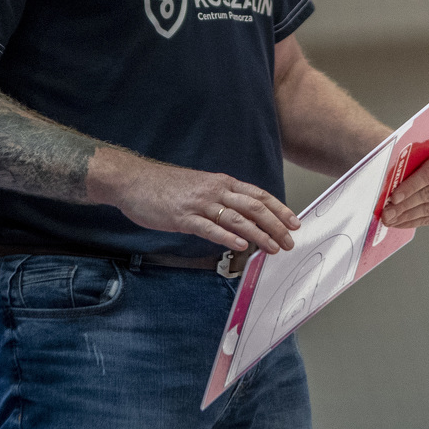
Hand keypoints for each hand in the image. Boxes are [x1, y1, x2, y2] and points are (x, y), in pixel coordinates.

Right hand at [99, 154, 300, 252]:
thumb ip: (220, 200)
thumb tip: (242, 218)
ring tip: (273, 248)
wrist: (133, 180)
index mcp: (221, 182)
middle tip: (289, 242)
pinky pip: (209, 227)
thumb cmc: (165, 186)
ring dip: (259, 234)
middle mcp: (215, 190)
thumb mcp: (199, 187)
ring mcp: (199, 203)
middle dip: (275, 225)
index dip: (279, 209)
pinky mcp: (183, 216)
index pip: (258, 195)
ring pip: (237, 218)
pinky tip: (240, 245)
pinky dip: (227, 236)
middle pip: (254, 206)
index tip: (294, 223)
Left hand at [382, 147, 428, 227]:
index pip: (428, 175)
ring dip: (406, 217)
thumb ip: (404, 166)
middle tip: (386, 214)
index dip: (410, 187)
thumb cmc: (419, 158)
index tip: (394, 198)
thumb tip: (386, 185)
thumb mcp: (414, 155)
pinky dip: (413, 222)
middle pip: (428, 194)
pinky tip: (399, 223)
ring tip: (389, 220)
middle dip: (404, 206)